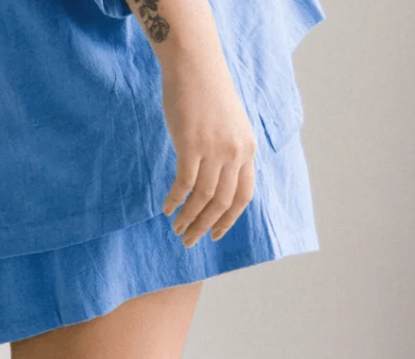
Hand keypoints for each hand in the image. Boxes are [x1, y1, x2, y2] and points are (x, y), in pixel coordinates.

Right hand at [158, 49, 257, 246]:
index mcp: (247, 149)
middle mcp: (235, 151)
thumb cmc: (207, 93)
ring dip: (188, 218)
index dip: (228, 220)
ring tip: (176, 229)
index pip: (243, 195)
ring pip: (203, 198)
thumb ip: (227, 153)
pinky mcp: (191, 144)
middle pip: (221, 202)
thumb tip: (215, 184)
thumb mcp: (229, 125)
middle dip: (204, 226)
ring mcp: (214, 148)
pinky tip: (166, 208)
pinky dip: (175, 200)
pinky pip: (184, 184)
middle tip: (188, 241)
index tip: (214, 234)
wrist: (194, 63)